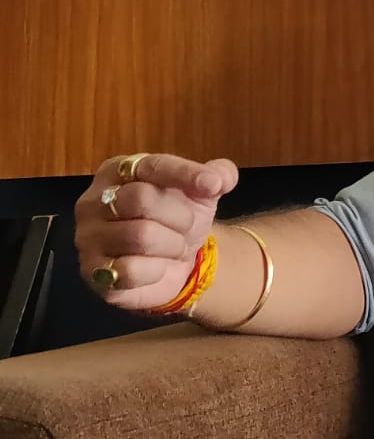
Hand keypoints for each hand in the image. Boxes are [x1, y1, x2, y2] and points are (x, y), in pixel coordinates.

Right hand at [74, 154, 238, 312]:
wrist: (174, 262)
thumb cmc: (180, 216)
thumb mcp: (204, 191)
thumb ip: (218, 175)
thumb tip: (222, 178)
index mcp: (119, 170)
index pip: (152, 166)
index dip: (185, 174)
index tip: (213, 186)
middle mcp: (94, 200)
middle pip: (140, 199)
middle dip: (179, 217)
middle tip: (188, 227)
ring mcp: (87, 237)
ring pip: (139, 235)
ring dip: (172, 245)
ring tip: (174, 247)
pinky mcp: (91, 272)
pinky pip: (129, 270)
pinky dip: (156, 271)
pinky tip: (157, 268)